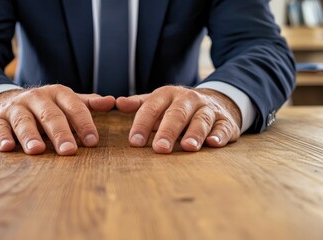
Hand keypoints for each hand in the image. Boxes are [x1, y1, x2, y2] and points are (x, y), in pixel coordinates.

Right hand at [0, 84, 114, 154]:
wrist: (5, 101)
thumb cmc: (44, 107)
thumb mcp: (65, 101)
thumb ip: (87, 103)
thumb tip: (111, 101)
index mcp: (57, 94)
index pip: (74, 107)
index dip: (84, 123)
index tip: (92, 141)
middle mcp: (36, 98)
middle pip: (50, 115)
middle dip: (60, 133)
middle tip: (69, 151)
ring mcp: (16, 108)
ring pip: (24, 121)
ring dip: (30, 135)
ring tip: (37, 150)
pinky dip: (3, 137)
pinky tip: (7, 147)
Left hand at [116, 86, 241, 152]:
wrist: (215, 101)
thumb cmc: (178, 107)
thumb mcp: (158, 102)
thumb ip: (139, 104)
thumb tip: (119, 103)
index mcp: (168, 94)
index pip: (152, 108)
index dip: (143, 124)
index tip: (135, 142)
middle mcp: (189, 99)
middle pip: (177, 114)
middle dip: (168, 131)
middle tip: (160, 148)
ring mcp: (208, 109)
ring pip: (201, 120)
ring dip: (195, 133)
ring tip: (187, 147)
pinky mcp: (226, 121)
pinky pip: (223, 127)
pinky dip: (219, 135)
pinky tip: (213, 143)